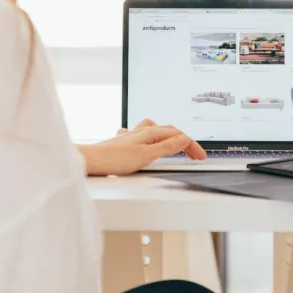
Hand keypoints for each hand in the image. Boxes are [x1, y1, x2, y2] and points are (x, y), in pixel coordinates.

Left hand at [79, 119, 206, 175]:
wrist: (91, 161)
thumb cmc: (114, 159)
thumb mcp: (146, 155)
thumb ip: (166, 147)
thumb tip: (184, 139)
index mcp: (150, 132)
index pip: (178, 135)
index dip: (192, 145)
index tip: (200, 156)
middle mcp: (141, 131)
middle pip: (169, 132)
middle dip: (184, 142)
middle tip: (194, 155)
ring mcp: (132, 136)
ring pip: (156, 131)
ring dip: (169, 137)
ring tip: (176, 145)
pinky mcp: (125, 143)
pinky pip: (143, 136)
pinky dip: (153, 139)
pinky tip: (148, 144)